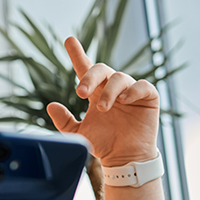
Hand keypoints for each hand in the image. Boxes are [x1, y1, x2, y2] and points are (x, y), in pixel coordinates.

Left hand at [47, 37, 159, 165]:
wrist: (124, 159)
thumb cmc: (104, 144)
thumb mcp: (79, 134)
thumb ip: (64, 121)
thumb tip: (51, 105)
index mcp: (96, 92)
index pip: (85, 68)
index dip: (77, 54)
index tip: (68, 40)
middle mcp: (112, 88)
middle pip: (101, 69)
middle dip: (89, 77)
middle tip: (81, 92)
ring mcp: (131, 91)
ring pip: (119, 78)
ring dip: (109, 91)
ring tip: (103, 108)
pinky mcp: (148, 97)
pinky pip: (143, 85)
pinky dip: (133, 90)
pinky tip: (125, 100)